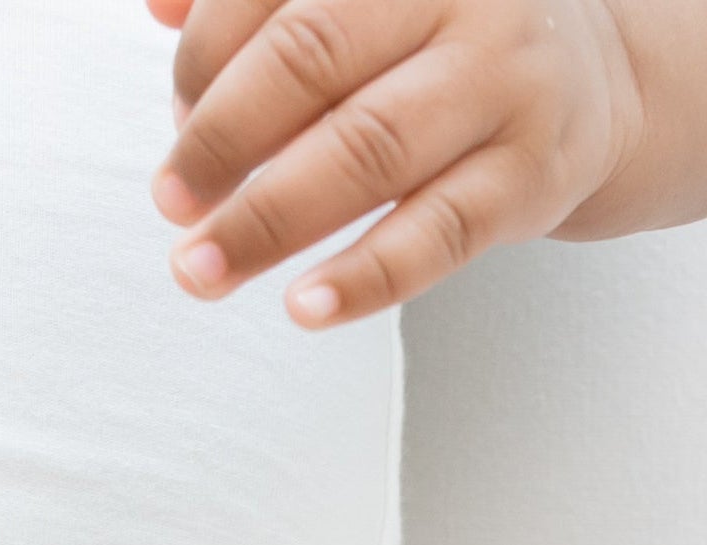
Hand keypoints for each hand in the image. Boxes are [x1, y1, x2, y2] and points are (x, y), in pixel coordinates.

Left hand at [146, 0, 646, 325]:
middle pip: (312, 55)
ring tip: (200, 269)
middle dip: (220, 137)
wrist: (592, 75)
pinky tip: (302, 307)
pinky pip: (436, 234)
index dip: (203, 56)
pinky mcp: (530, 176)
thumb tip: (160, 7)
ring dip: (267, 221)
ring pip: (367, 149)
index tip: (178, 115)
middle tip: (171, 199)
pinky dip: (362, 278)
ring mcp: (503, 82)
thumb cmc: (441, 32)